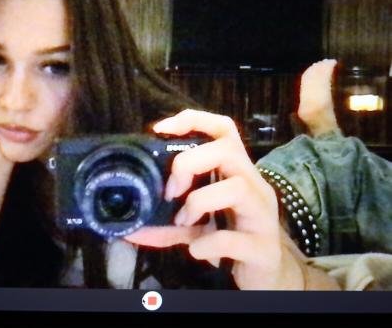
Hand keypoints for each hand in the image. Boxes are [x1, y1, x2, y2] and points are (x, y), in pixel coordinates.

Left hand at [126, 109, 300, 289]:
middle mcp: (254, 185)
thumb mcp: (196, 227)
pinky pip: (235, 239)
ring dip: (199, 202)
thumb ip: (167, 223)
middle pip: (228, 149)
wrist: (268, 278)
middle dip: (190, 162)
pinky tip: (197, 250)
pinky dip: (208, 243)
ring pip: (237, 187)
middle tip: (171, 190)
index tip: (160, 130)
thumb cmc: (232, 240)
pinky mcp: (264, 248)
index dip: (193, 120)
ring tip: (184, 221)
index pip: (224, 129)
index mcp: (237, 172)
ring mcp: (263, 215)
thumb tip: (129, 228)